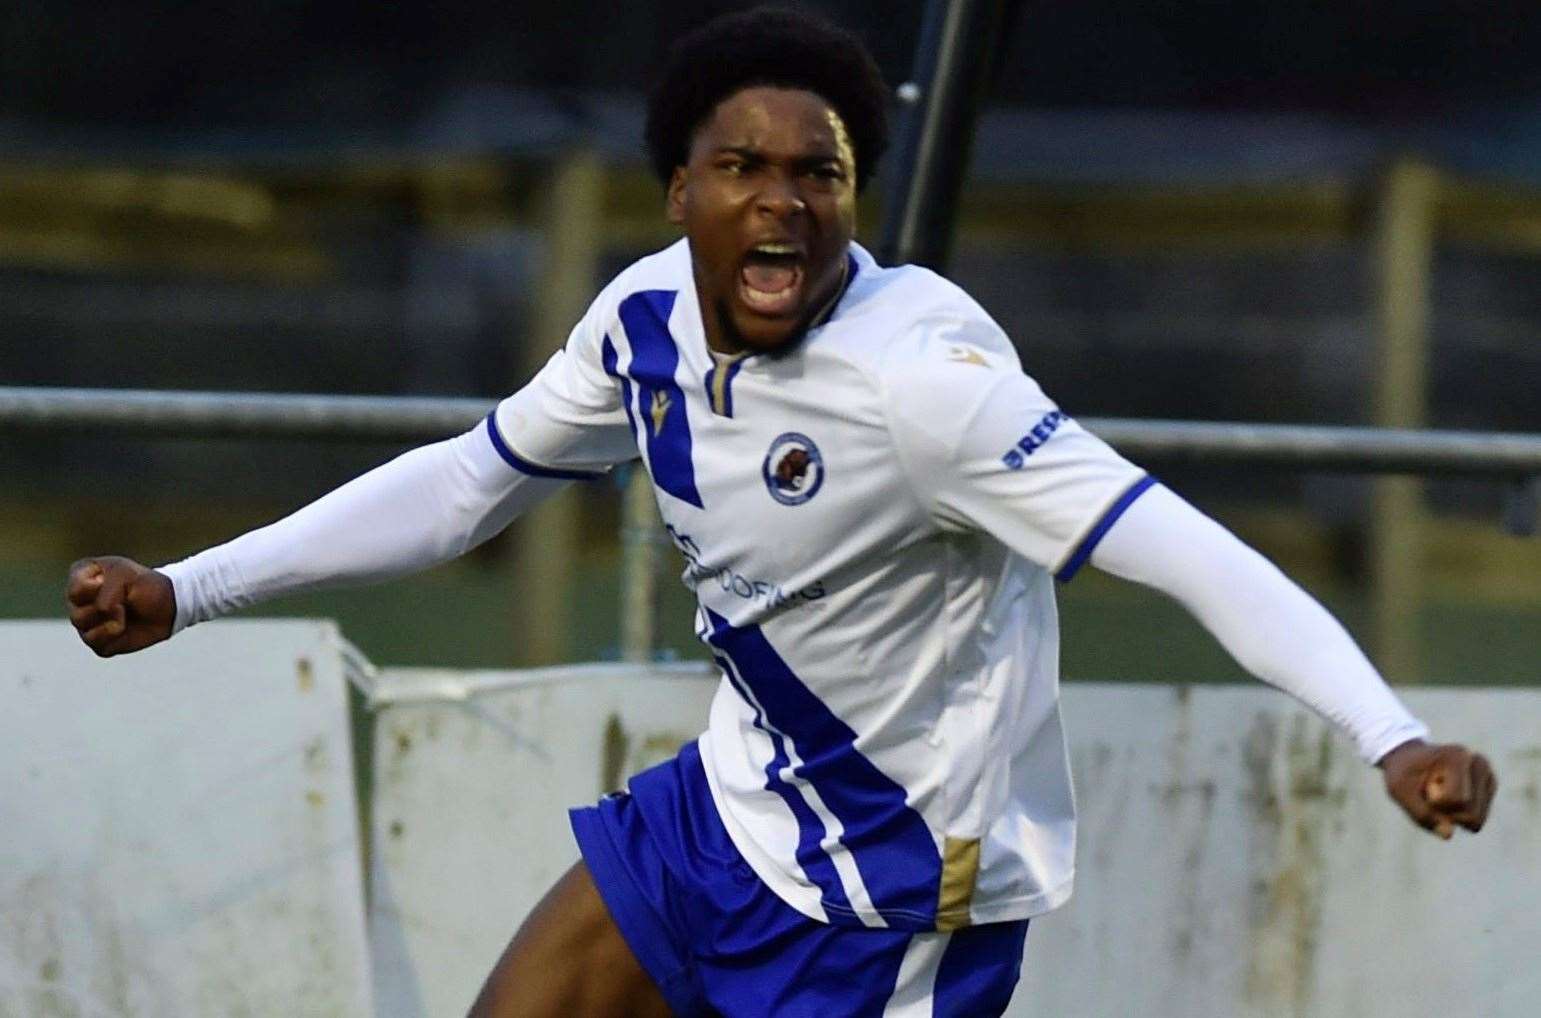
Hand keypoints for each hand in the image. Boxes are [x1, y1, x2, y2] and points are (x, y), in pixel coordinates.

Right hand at [65, 556, 176, 656]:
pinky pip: (97, 644)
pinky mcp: (98, 641)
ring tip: (124, 613)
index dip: (98, 589)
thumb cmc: (144, 584)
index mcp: (80, 577)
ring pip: (84, 629)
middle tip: (124, 601)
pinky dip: (114, 636)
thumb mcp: (125, 574)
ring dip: (110, 621)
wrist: (167, 606)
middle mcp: (78, 602)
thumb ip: (107, 589)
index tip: (115, 582)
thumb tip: (102, 612)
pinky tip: (124, 628)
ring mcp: (86, 623)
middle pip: (76, 613)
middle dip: (106, 607)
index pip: (75, 590)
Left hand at [1379, 739, 1496, 839]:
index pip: (1455, 801)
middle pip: (1470, 814)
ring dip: (1452, 814)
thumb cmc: (1403, 773)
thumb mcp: (1399, 790)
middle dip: (1446, 811)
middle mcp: (1479, 764)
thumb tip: (1448, 834)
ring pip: (1476, 820)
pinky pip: (1477, 820)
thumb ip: (1421, 813)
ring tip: (1441, 792)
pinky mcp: (1489, 788)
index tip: (1424, 783)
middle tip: (1431, 790)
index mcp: (1457, 758)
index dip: (1434, 803)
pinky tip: (1450, 795)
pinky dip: (1459, 814)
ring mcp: (1488, 775)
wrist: (1409, 759)